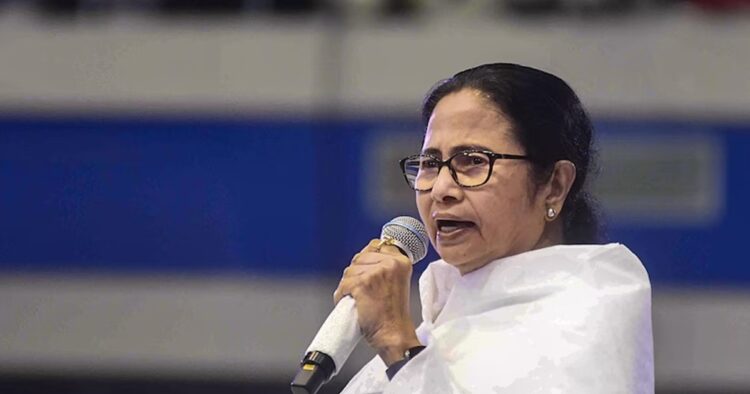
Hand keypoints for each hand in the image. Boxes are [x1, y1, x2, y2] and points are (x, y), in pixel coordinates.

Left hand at [333, 239, 422, 365]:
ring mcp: (376, 273)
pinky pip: (343, 285)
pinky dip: (341, 295)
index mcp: (401, 261)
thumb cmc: (393, 314)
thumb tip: (364, 256)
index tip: (366, 273)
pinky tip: (350, 303)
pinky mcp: (363, 284)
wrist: (394, 334)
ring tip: (356, 299)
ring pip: (349, 271)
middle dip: (355, 273)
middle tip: (360, 290)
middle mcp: (391, 263)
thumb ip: (385, 267)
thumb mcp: (396, 282)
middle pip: (360, 257)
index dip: (366, 259)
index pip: (376, 246)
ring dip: (348, 285)